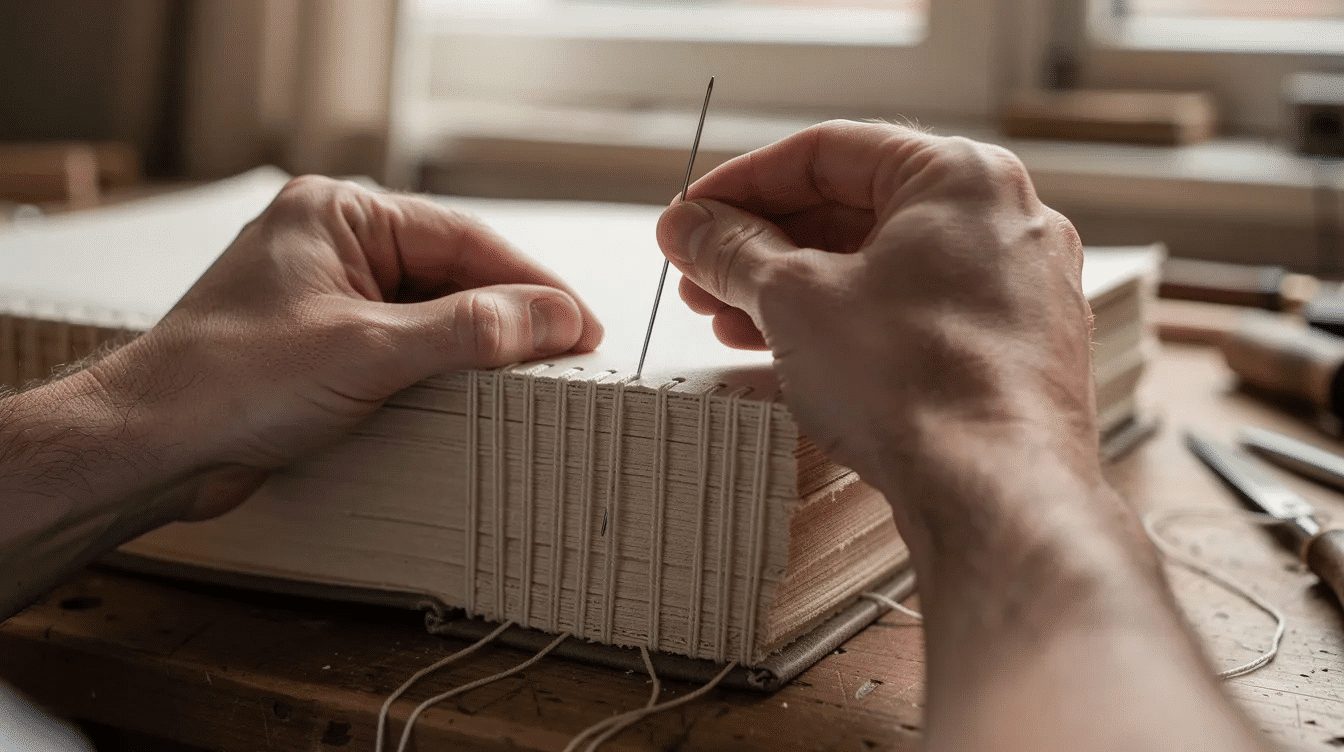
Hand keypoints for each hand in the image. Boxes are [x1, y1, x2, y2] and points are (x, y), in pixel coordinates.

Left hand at [93, 176, 602, 518]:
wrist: (147, 448)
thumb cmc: (228, 384)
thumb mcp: (368, 351)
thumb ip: (468, 330)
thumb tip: (553, 317)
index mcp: (337, 214)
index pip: (462, 239)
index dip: (531, 284)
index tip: (581, 324)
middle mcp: (334, 245)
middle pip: (452, 272)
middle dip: (510, 315)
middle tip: (570, 353)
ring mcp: (327, 294)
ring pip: (431, 310)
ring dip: (480, 344)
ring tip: (536, 373)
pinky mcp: (322, 343)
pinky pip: (404, 343)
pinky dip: (445, 366)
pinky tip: (478, 391)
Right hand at [653, 121, 1271, 751]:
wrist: (998, 494)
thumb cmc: (918, 386)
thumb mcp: (793, 300)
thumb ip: (732, 251)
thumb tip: (691, 228)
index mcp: (960, 177)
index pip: (827, 152)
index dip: (741, 185)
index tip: (692, 217)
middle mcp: (1003, 222)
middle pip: (855, 211)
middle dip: (763, 245)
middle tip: (701, 274)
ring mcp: (1017, 290)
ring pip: (882, 268)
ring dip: (795, 290)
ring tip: (728, 320)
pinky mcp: (1015, 351)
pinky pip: (914, 315)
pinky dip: (849, 324)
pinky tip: (790, 352)